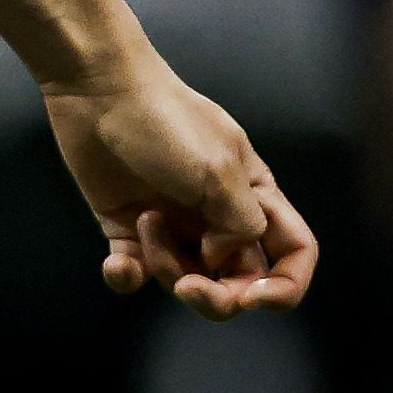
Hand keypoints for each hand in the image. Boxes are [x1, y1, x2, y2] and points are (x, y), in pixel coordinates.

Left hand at [41, 55, 318, 314]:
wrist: (100, 95)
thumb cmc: (168, 124)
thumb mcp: (218, 172)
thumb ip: (239, 224)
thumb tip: (219, 260)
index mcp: (254, 196)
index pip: (292, 253)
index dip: (284, 286)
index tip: (254, 297)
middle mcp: (219, 215)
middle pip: (236, 280)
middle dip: (216, 297)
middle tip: (188, 287)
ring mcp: (174, 225)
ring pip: (185, 280)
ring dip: (165, 265)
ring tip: (148, 223)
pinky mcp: (128, 229)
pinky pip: (136, 275)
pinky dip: (126, 277)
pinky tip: (116, 264)